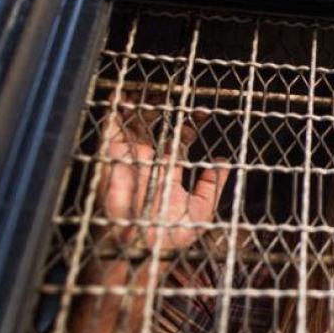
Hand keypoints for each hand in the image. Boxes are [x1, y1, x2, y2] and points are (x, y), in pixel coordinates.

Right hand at [97, 92, 228, 249]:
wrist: (142, 245)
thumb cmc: (170, 235)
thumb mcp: (201, 209)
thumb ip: (212, 185)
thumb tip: (224, 163)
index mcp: (168, 172)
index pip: (180, 141)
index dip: (191, 125)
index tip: (204, 112)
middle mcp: (148, 162)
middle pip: (156, 127)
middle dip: (165, 109)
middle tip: (177, 91)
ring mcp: (129, 158)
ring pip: (134, 124)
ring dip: (142, 105)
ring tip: (153, 87)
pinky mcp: (111, 156)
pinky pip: (110, 128)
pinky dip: (114, 109)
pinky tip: (122, 93)